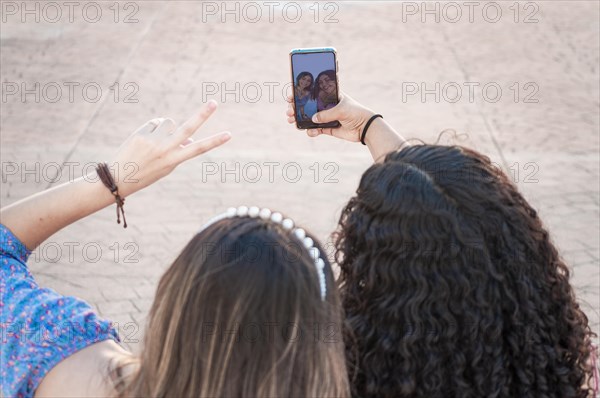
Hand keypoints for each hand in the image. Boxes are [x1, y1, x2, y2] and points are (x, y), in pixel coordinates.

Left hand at [110, 100, 230, 195]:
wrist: (118, 178)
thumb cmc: (146, 172)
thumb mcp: (166, 167)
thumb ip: (179, 151)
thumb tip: (189, 137)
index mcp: (174, 161)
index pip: (199, 149)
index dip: (215, 141)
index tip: (229, 135)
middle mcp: (165, 150)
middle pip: (188, 129)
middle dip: (203, 115)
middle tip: (214, 103)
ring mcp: (153, 142)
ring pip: (169, 122)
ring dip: (166, 127)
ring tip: (155, 140)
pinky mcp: (142, 134)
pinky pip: (154, 123)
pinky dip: (153, 129)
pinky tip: (144, 140)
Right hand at [286, 91, 374, 141]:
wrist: (366, 128)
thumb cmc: (356, 113)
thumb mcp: (341, 110)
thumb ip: (327, 114)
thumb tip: (312, 119)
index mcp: (330, 95)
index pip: (313, 92)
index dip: (301, 93)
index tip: (291, 96)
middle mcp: (326, 105)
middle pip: (308, 105)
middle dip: (297, 108)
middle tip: (289, 111)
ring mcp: (326, 117)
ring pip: (309, 118)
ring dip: (299, 119)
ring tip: (292, 121)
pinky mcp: (328, 128)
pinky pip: (316, 130)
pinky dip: (311, 131)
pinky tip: (309, 132)